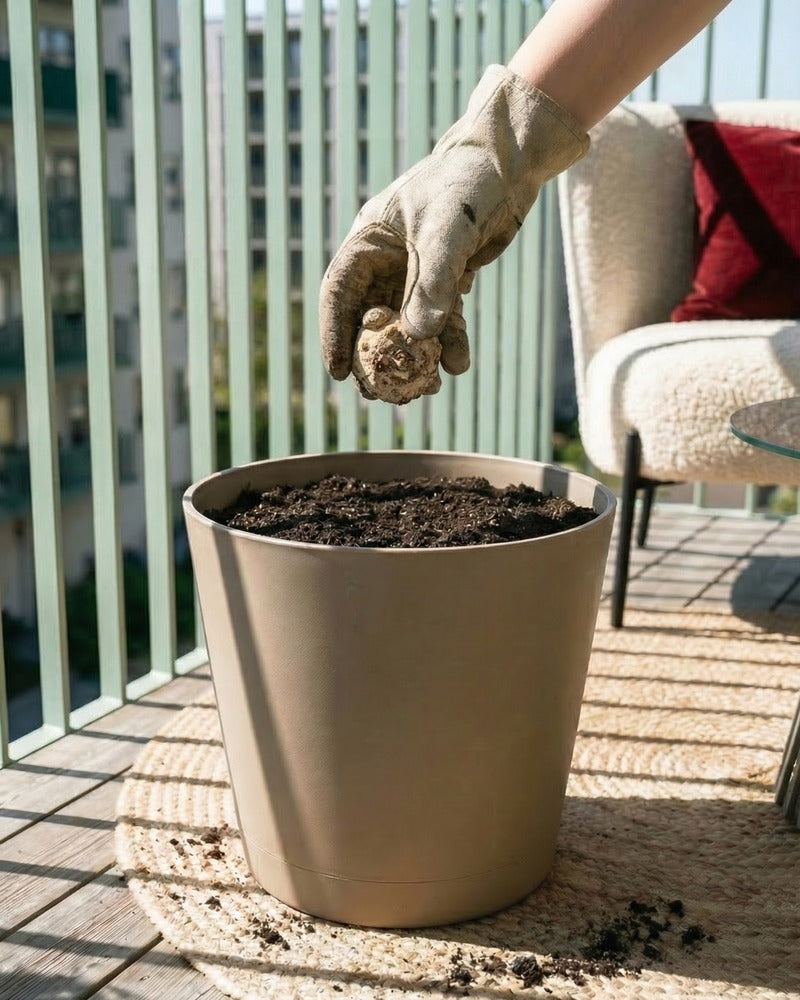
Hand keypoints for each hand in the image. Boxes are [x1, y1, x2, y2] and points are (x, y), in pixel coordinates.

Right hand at [319, 65, 588, 396]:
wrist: (511, 164)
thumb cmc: (468, 183)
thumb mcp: (447, 231)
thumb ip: (433, 284)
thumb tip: (419, 338)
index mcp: (368, 241)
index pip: (339, 293)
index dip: (334, 334)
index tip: (339, 372)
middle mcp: (386, 260)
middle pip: (369, 317)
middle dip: (376, 356)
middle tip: (379, 393)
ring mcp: (416, 272)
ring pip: (407, 324)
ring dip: (416, 356)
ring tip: (425, 388)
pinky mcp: (446, 280)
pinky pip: (441, 319)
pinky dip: (448, 342)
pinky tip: (457, 364)